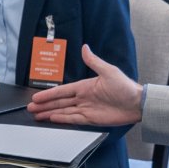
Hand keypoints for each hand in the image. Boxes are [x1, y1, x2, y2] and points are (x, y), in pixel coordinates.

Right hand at [27, 44, 142, 126]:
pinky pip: (73, 119)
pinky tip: (52, 119)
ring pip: (63, 111)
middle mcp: (83, 98)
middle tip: (31, 108)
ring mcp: (86, 109)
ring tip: (37, 116)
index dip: (49, 94)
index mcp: (85, 86)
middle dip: (45, 105)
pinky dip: (62, 119)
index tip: (36, 97)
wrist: (137, 104)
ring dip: (50, 113)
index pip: (62, 90)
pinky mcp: (91, 119)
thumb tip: (84, 48)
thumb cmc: (125, 86)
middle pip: (59, 102)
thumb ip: (94, 62)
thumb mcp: (109, 71)